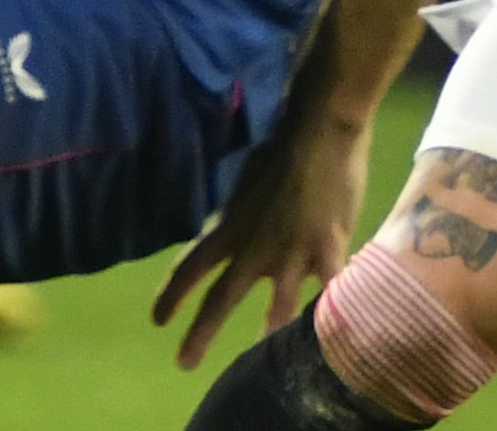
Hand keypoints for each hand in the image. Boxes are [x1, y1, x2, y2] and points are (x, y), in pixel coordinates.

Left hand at [151, 113, 371, 369]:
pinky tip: (338, 336)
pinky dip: (332, 313)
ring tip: (269, 366)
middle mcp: (253, 247)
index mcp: (228, 227)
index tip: (158, 320)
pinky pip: (330, 292)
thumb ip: (238, 217)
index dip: (172, 296)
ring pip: (277, 310)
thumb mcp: (244, 185)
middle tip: (183, 363)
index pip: (189, 267)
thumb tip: (231, 233)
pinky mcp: (327, 250)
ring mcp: (291, 253)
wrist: (319, 130)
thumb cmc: (280, 149)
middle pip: (221, 299)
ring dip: (268, 337)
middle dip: (200, 334)